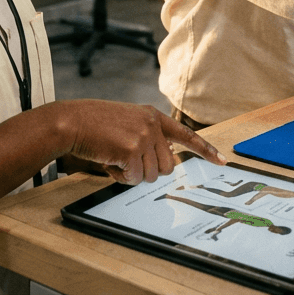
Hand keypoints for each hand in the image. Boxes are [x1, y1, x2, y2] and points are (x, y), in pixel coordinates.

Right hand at [49, 100, 226, 183]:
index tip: (222, 161)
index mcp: (153, 116)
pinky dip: (121, 177)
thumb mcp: (127, 123)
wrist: (71, 122)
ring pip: (151, 175)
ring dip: (132, 175)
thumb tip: (161, 165)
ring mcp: (143, 136)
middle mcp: (152, 124)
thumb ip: (147, 138)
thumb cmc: (93, 125)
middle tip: (127, 161)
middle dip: (148, 171)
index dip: (205, 150)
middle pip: (168, 166)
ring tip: (114, 157)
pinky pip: (134, 179)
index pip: (186, 134)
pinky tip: (108, 160)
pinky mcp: (131, 150)